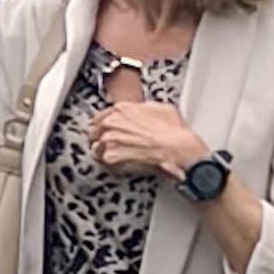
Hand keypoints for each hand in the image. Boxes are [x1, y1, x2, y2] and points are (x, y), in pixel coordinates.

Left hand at [90, 102, 205, 182]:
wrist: (178, 149)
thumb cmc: (174, 132)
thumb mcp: (160, 109)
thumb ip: (142, 108)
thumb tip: (140, 111)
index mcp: (121, 109)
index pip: (101, 117)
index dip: (106, 126)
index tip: (110, 131)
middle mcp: (110, 123)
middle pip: (95, 132)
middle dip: (103, 138)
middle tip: (115, 145)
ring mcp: (108, 140)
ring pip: (96, 147)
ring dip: (105, 151)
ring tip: (121, 155)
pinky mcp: (110, 157)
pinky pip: (102, 162)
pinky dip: (110, 164)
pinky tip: (122, 163)